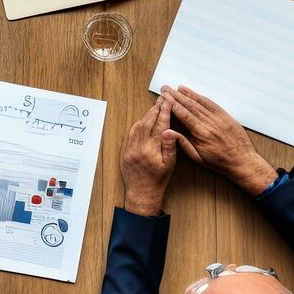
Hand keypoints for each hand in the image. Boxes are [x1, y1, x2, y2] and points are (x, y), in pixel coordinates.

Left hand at [119, 96, 181, 214]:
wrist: (142, 193)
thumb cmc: (158, 180)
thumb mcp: (169, 165)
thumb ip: (170, 146)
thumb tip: (170, 130)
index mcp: (152, 149)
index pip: (160, 125)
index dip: (164, 112)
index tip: (168, 102)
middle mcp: (139, 146)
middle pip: (147, 122)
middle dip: (155, 109)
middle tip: (162, 100)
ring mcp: (130, 148)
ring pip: (138, 126)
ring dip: (146, 115)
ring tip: (154, 108)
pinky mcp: (124, 151)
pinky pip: (129, 133)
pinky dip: (136, 124)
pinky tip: (141, 120)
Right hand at [159, 85, 277, 196]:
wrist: (243, 161)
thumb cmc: (219, 163)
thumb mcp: (198, 158)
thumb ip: (183, 143)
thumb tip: (168, 132)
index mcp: (202, 135)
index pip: (184, 115)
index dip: (173, 105)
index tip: (164, 98)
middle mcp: (210, 124)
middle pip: (190, 106)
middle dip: (176, 96)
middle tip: (166, 89)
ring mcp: (219, 119)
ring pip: (200, 103)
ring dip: (187, 94)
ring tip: (176, 88)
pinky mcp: (226, 116)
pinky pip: (211, 104)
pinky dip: (201, 97)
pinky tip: (193, 93)